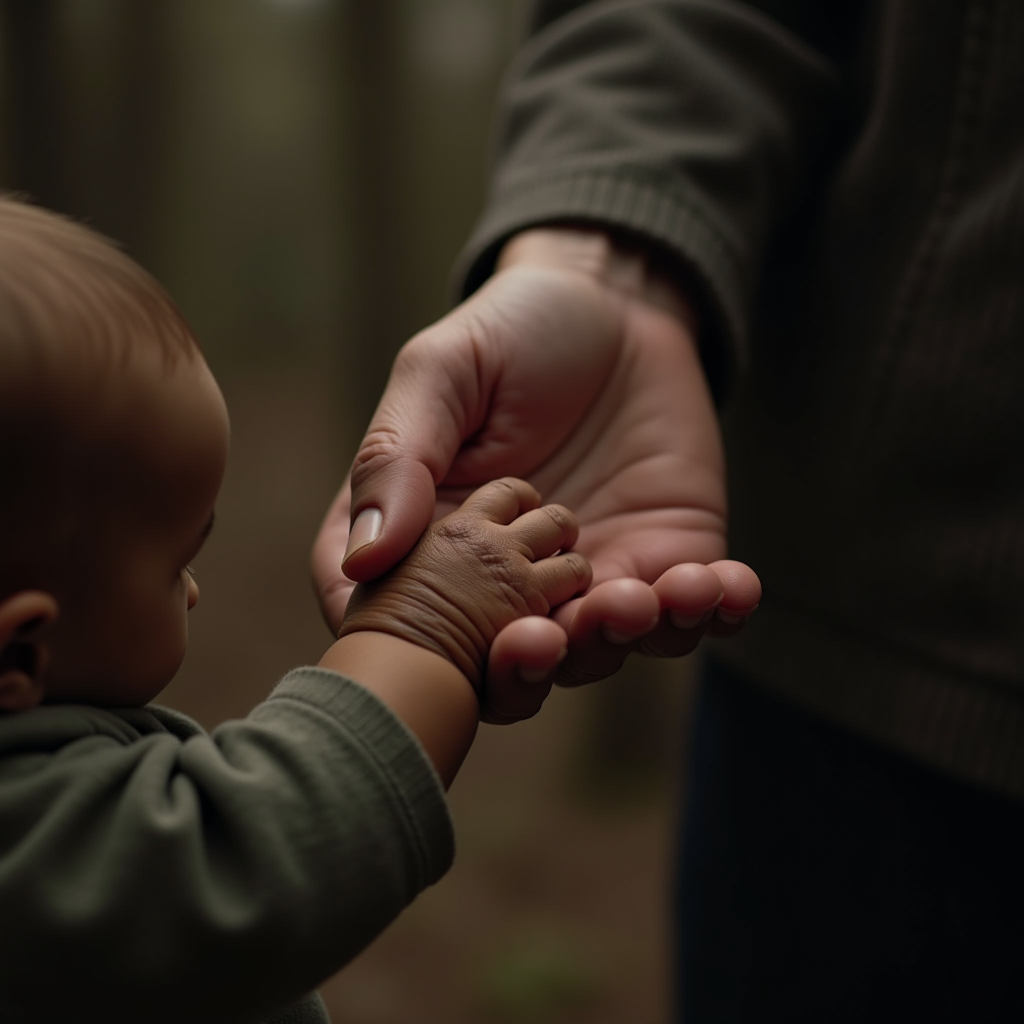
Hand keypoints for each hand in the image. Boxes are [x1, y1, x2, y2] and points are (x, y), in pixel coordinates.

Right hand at [313, 228, 759, 704]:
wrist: (617, 305)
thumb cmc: (513, 331)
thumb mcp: (440, 373)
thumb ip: (399, 456)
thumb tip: (366, 555)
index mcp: (429, 539)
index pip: (398, 619)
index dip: (412, 652)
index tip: (440, 648)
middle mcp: (503, 579)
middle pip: (499, 663)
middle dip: (526, 671)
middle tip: (541, 641)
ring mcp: (584, 578)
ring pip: (595, 650)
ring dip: (616, 639)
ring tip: (636, 597)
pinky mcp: (661, 560)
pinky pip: (686, 609)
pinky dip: (707, 610)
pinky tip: (723, 587)